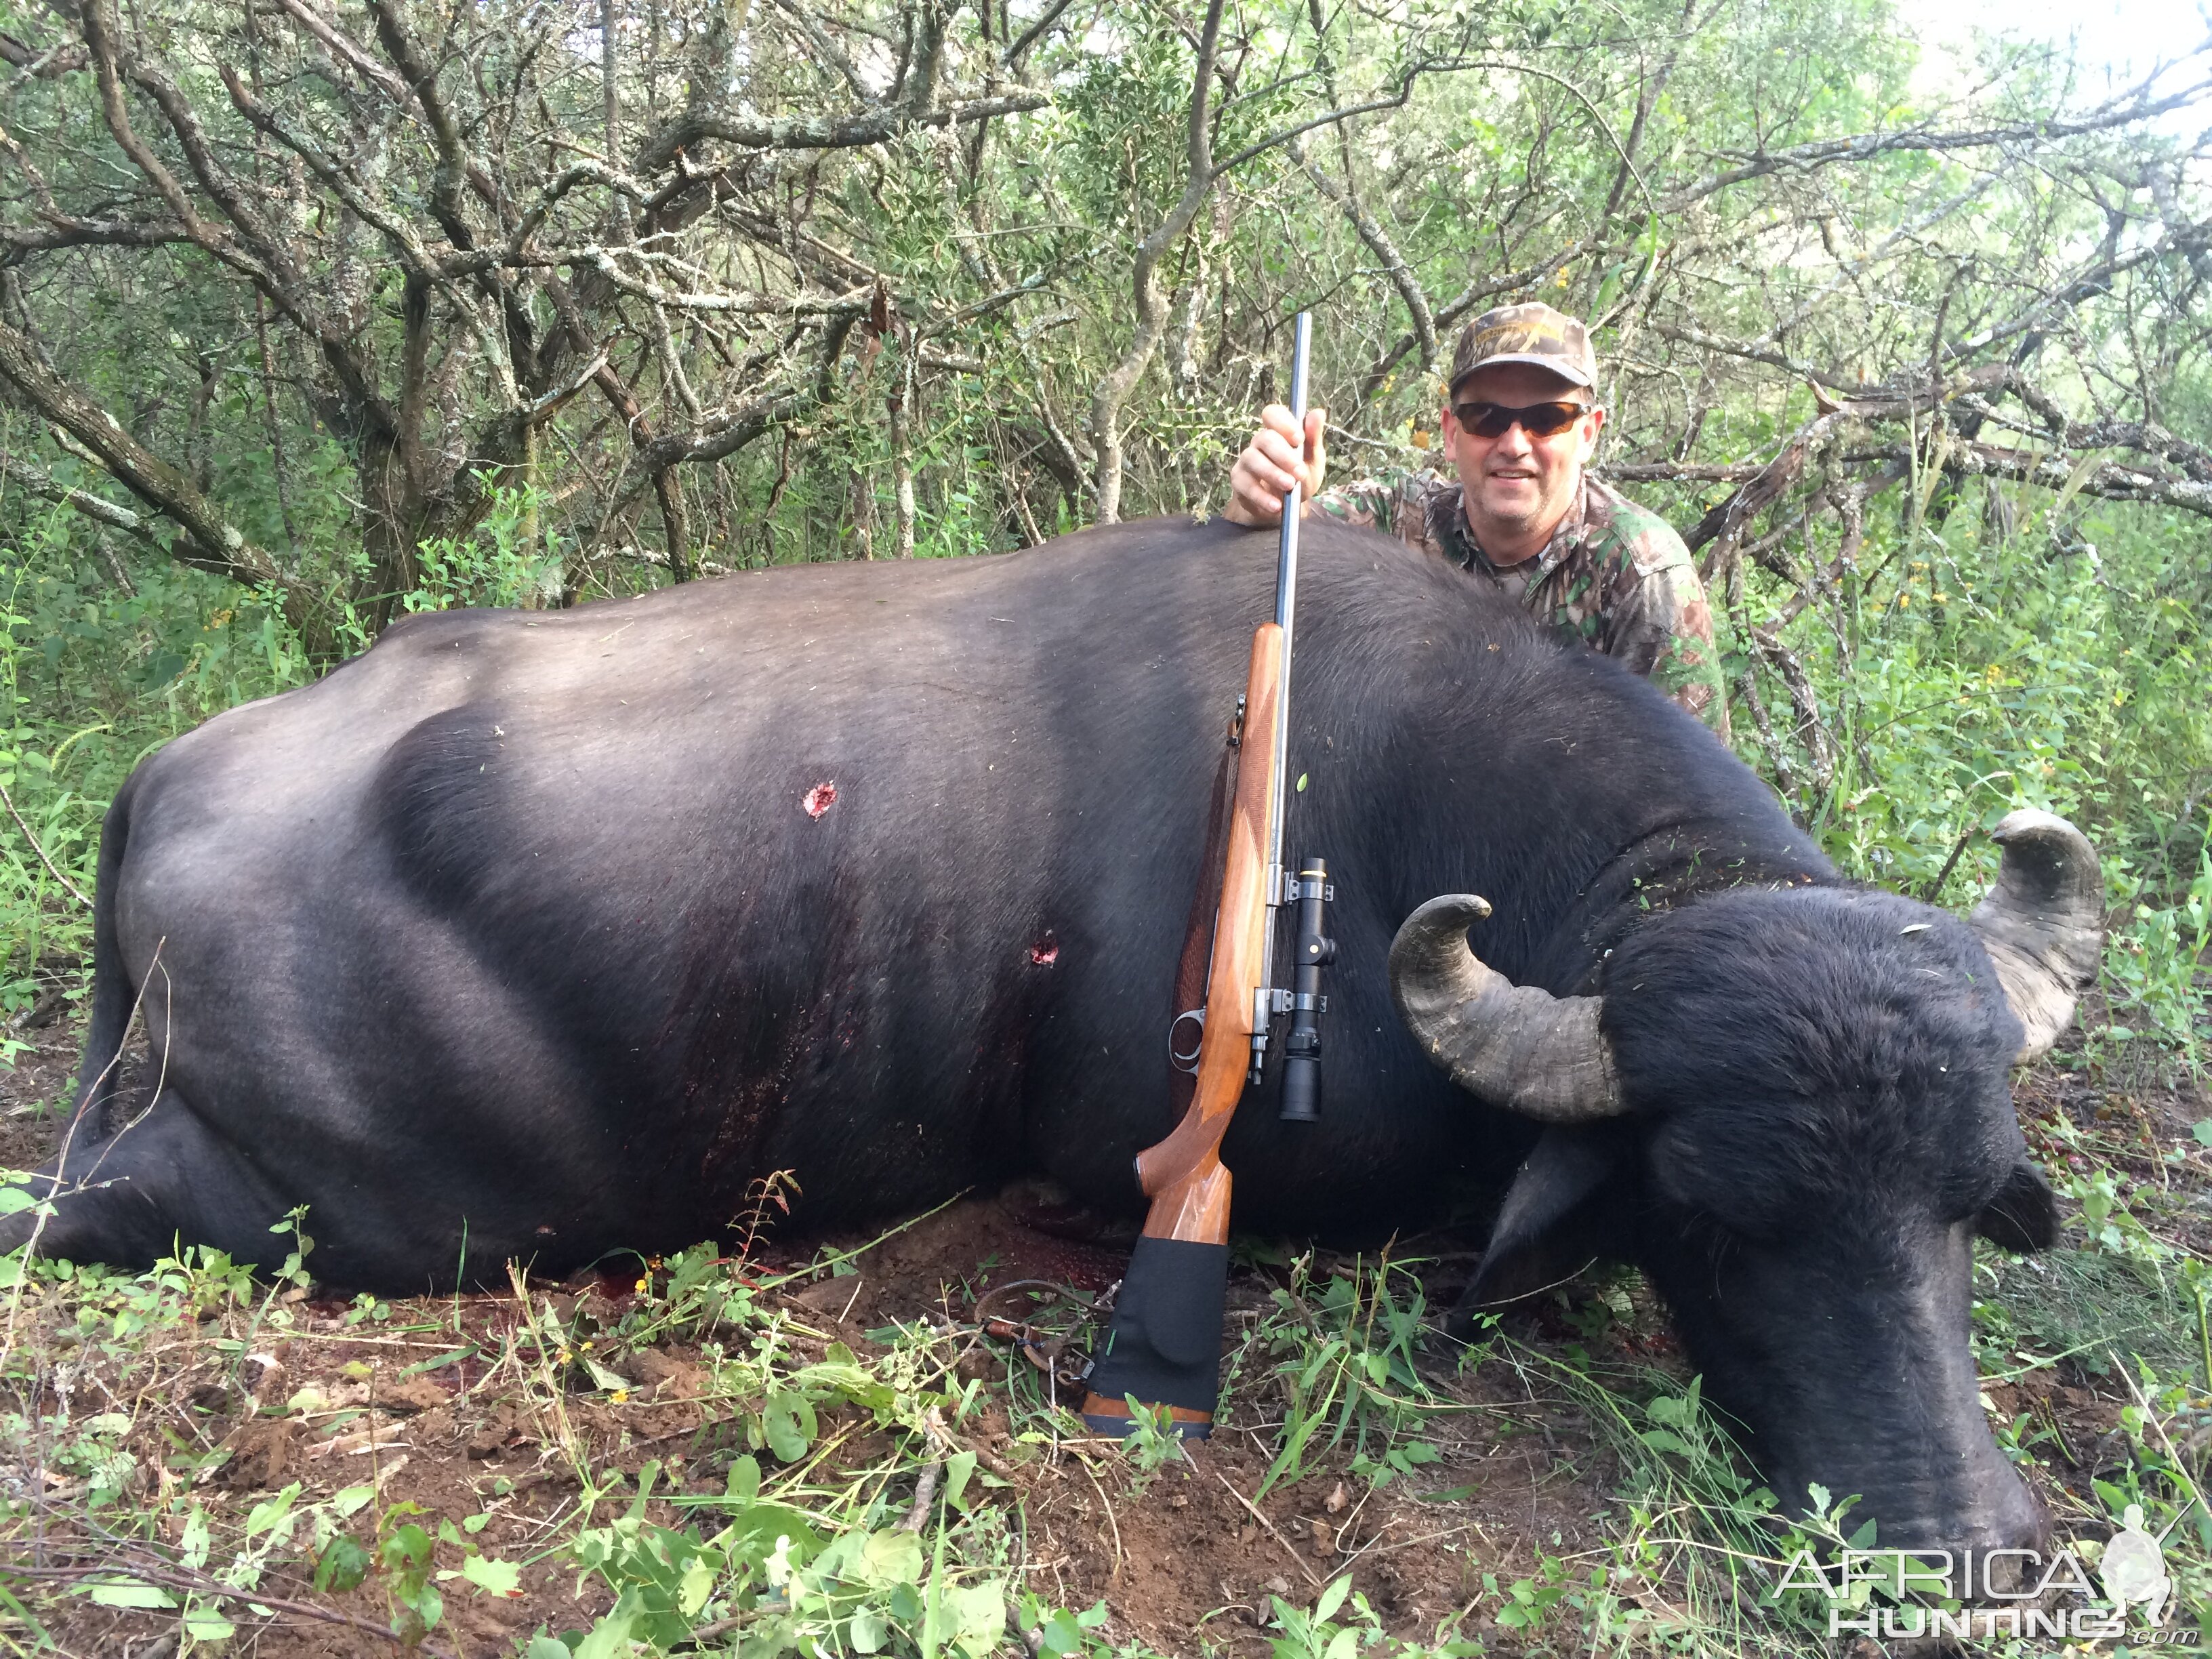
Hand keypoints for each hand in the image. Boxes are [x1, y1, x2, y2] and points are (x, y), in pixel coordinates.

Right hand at [1222, 405, 1325, 526]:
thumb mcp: (1313, 459)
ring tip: (1289, 487)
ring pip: (1252, 459)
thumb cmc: (1300, 477)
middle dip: (1284, 455)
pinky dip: (1262, 497)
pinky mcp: (1239, 481)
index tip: (1299, 439)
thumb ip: (1314, 438)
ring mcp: (1246, 461)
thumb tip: (1318, 413)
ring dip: (1272, 473)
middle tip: (1300, 472)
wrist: (1286, 506)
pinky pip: (1245, 485)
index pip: (1273, 414)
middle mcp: (1259, 443)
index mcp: (1278, 432)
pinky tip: (1276, 505)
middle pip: (1264, 438)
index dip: (1284, 423)